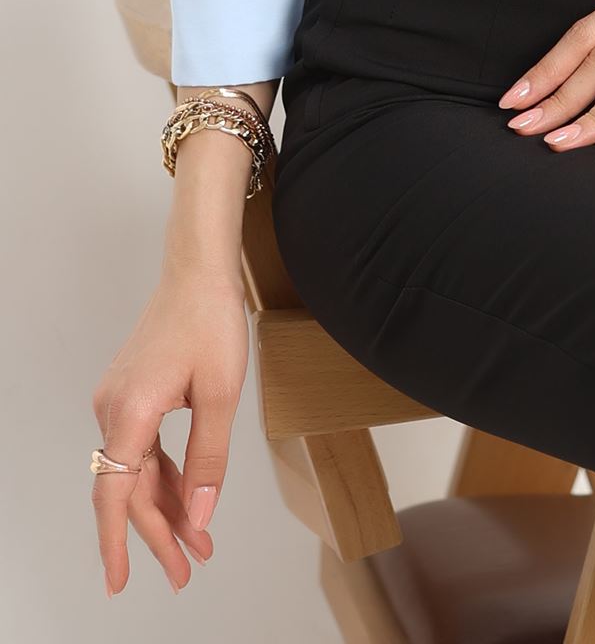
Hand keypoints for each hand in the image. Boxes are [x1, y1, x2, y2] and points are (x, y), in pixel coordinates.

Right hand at [91, 264, 247, 596]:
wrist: (198, 272)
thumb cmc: (211, 322)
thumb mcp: (221, 395)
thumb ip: (209, 459)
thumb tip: (201, 515)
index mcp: (131, 412)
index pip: (117, 494)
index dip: (119, 543)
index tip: (119, 582)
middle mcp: (114, 410)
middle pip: (130, 489)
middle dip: (159, 533)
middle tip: (187, 570)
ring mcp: (119, 402)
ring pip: (138, 471)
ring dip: (166, 507)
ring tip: (197, 544)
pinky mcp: (131, 394)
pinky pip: (143, 449)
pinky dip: (165, 476)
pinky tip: (188, 498)